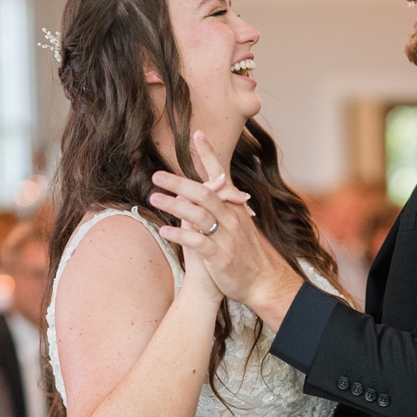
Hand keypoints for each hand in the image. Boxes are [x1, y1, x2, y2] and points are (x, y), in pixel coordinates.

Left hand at [150, 132, 301, 329]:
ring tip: (154, 197)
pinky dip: (180, 234)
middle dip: (180, 182)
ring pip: (199, 214)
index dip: (209, 155)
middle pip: (205, 193)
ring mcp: (227, 237)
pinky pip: (198, 242)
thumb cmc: (244, 254)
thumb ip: (219, 207)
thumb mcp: (235, 226)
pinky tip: (164, 230)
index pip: (220, 176)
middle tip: (157, 175)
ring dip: (175, 204)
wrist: (262, 283)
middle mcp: (232, 218)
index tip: (197, 134)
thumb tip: (198, 191)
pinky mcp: (221, 257)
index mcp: (234, 208)